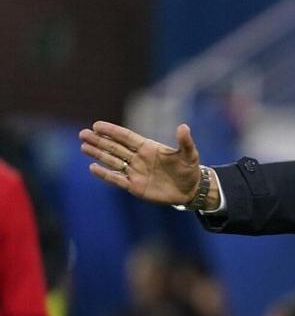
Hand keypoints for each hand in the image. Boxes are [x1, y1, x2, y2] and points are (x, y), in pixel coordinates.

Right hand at [80, 122, 214, 207]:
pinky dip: (105, 174)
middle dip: (99, 140)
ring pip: (112, 161)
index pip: (126, 137)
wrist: (190, 190)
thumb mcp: (189, 155)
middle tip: (83, 133)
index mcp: (148, 147)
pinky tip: (92, 168)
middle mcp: (138, 158)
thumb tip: (183, 126)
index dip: (112, 131)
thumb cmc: (189, 169)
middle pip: (115, 147)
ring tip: (83, 146)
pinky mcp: (135, 186)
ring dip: (98, 154)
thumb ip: (185, 142)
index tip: (97, 125)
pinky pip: (117, 179)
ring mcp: (135, 172)